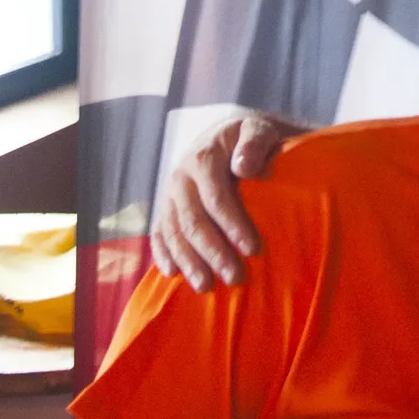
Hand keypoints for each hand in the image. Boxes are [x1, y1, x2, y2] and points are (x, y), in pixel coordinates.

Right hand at [149, 114, 294, 289]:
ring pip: (174, 231)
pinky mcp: (166, 207)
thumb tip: (243, 167)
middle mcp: (181, 175)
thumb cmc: (253, 140)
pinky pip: (158, 233)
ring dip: (189, 261)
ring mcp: (170, 193)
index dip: (233, 224)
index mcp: (204, 156)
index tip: (253, 249)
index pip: (216, 196)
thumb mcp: (260, 131)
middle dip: (213, 252)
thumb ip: (255, 144)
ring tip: (207, 287)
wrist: (230, 135)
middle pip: (193, 220)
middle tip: (236, 278)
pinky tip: (172, 274)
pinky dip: (163, 254)